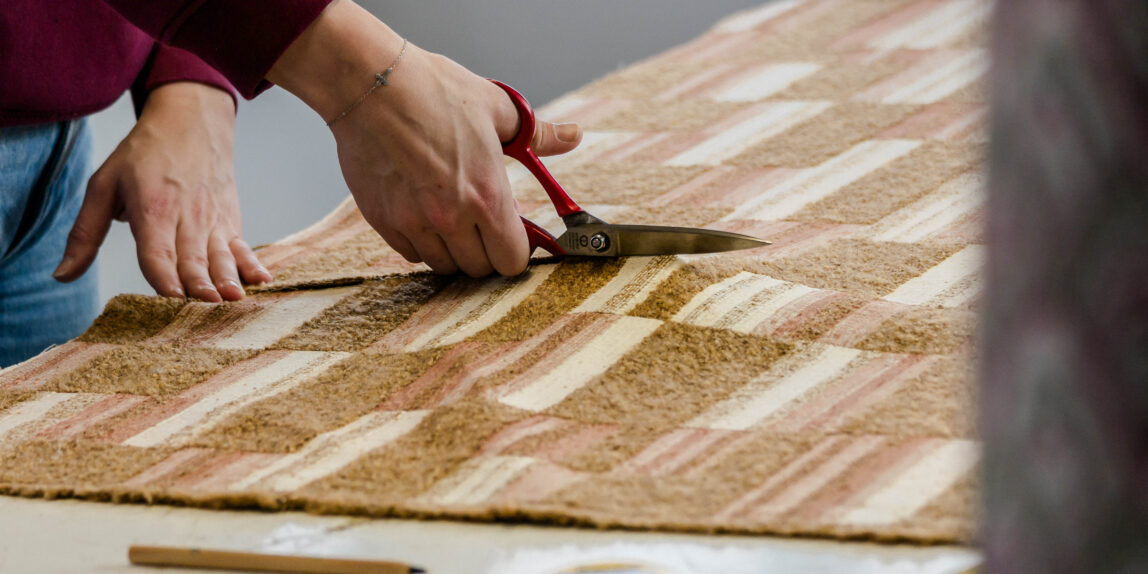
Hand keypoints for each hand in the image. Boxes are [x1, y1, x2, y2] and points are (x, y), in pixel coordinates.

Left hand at [52, 82, 271, 300]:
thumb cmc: (144, 155)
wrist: (191, 122)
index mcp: (153, 207)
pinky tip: (262, 281)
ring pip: (221, 256)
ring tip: (234, 299)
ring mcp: (213, 220)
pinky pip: (243, 247)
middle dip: (199, 285)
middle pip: (192, 258)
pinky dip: (253, 264)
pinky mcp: (231, 221)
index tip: (170, 298)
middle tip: (205, 309)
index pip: (157, 249)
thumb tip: (62, 275)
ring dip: (228, 279)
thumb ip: (85, 234)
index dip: (163, 275)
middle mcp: (187, 216)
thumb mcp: (103, 186)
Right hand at [269, 0, 581, 276]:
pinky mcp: (382, 220)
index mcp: (487, 194)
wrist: (370, 82)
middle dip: (488, 252)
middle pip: (478, 269)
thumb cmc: (434, 91)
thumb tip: (573, 137)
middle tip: (484, 225)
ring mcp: (413, 222)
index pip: (512, 260)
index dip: (518, 250)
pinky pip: (411, 253)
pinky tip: (424, 215)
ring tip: (454, 219)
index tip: (516, 234)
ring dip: (454, 250)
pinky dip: (422, 243)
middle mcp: (451, 217)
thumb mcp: (497, 108)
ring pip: (443, 265)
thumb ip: (538, 135)